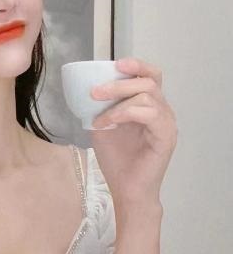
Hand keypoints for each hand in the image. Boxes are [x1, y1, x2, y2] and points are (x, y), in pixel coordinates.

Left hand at [89, 57, 177, 205]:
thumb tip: (86, 88)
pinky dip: (124, 114)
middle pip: (149, 80)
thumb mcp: (103, 126)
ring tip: (98, 117)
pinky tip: (106, 123)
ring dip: (117, 101)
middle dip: (119, 81)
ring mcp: (166, 123)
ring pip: (147, 94)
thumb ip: (101, 106)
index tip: (116, 63)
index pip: (150, 76)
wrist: (126, 189)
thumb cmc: (117, 160)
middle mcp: (162, 111)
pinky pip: (148, 113)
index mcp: (149, 105)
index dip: (136, 65)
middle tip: (95, 91)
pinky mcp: (166, 136)